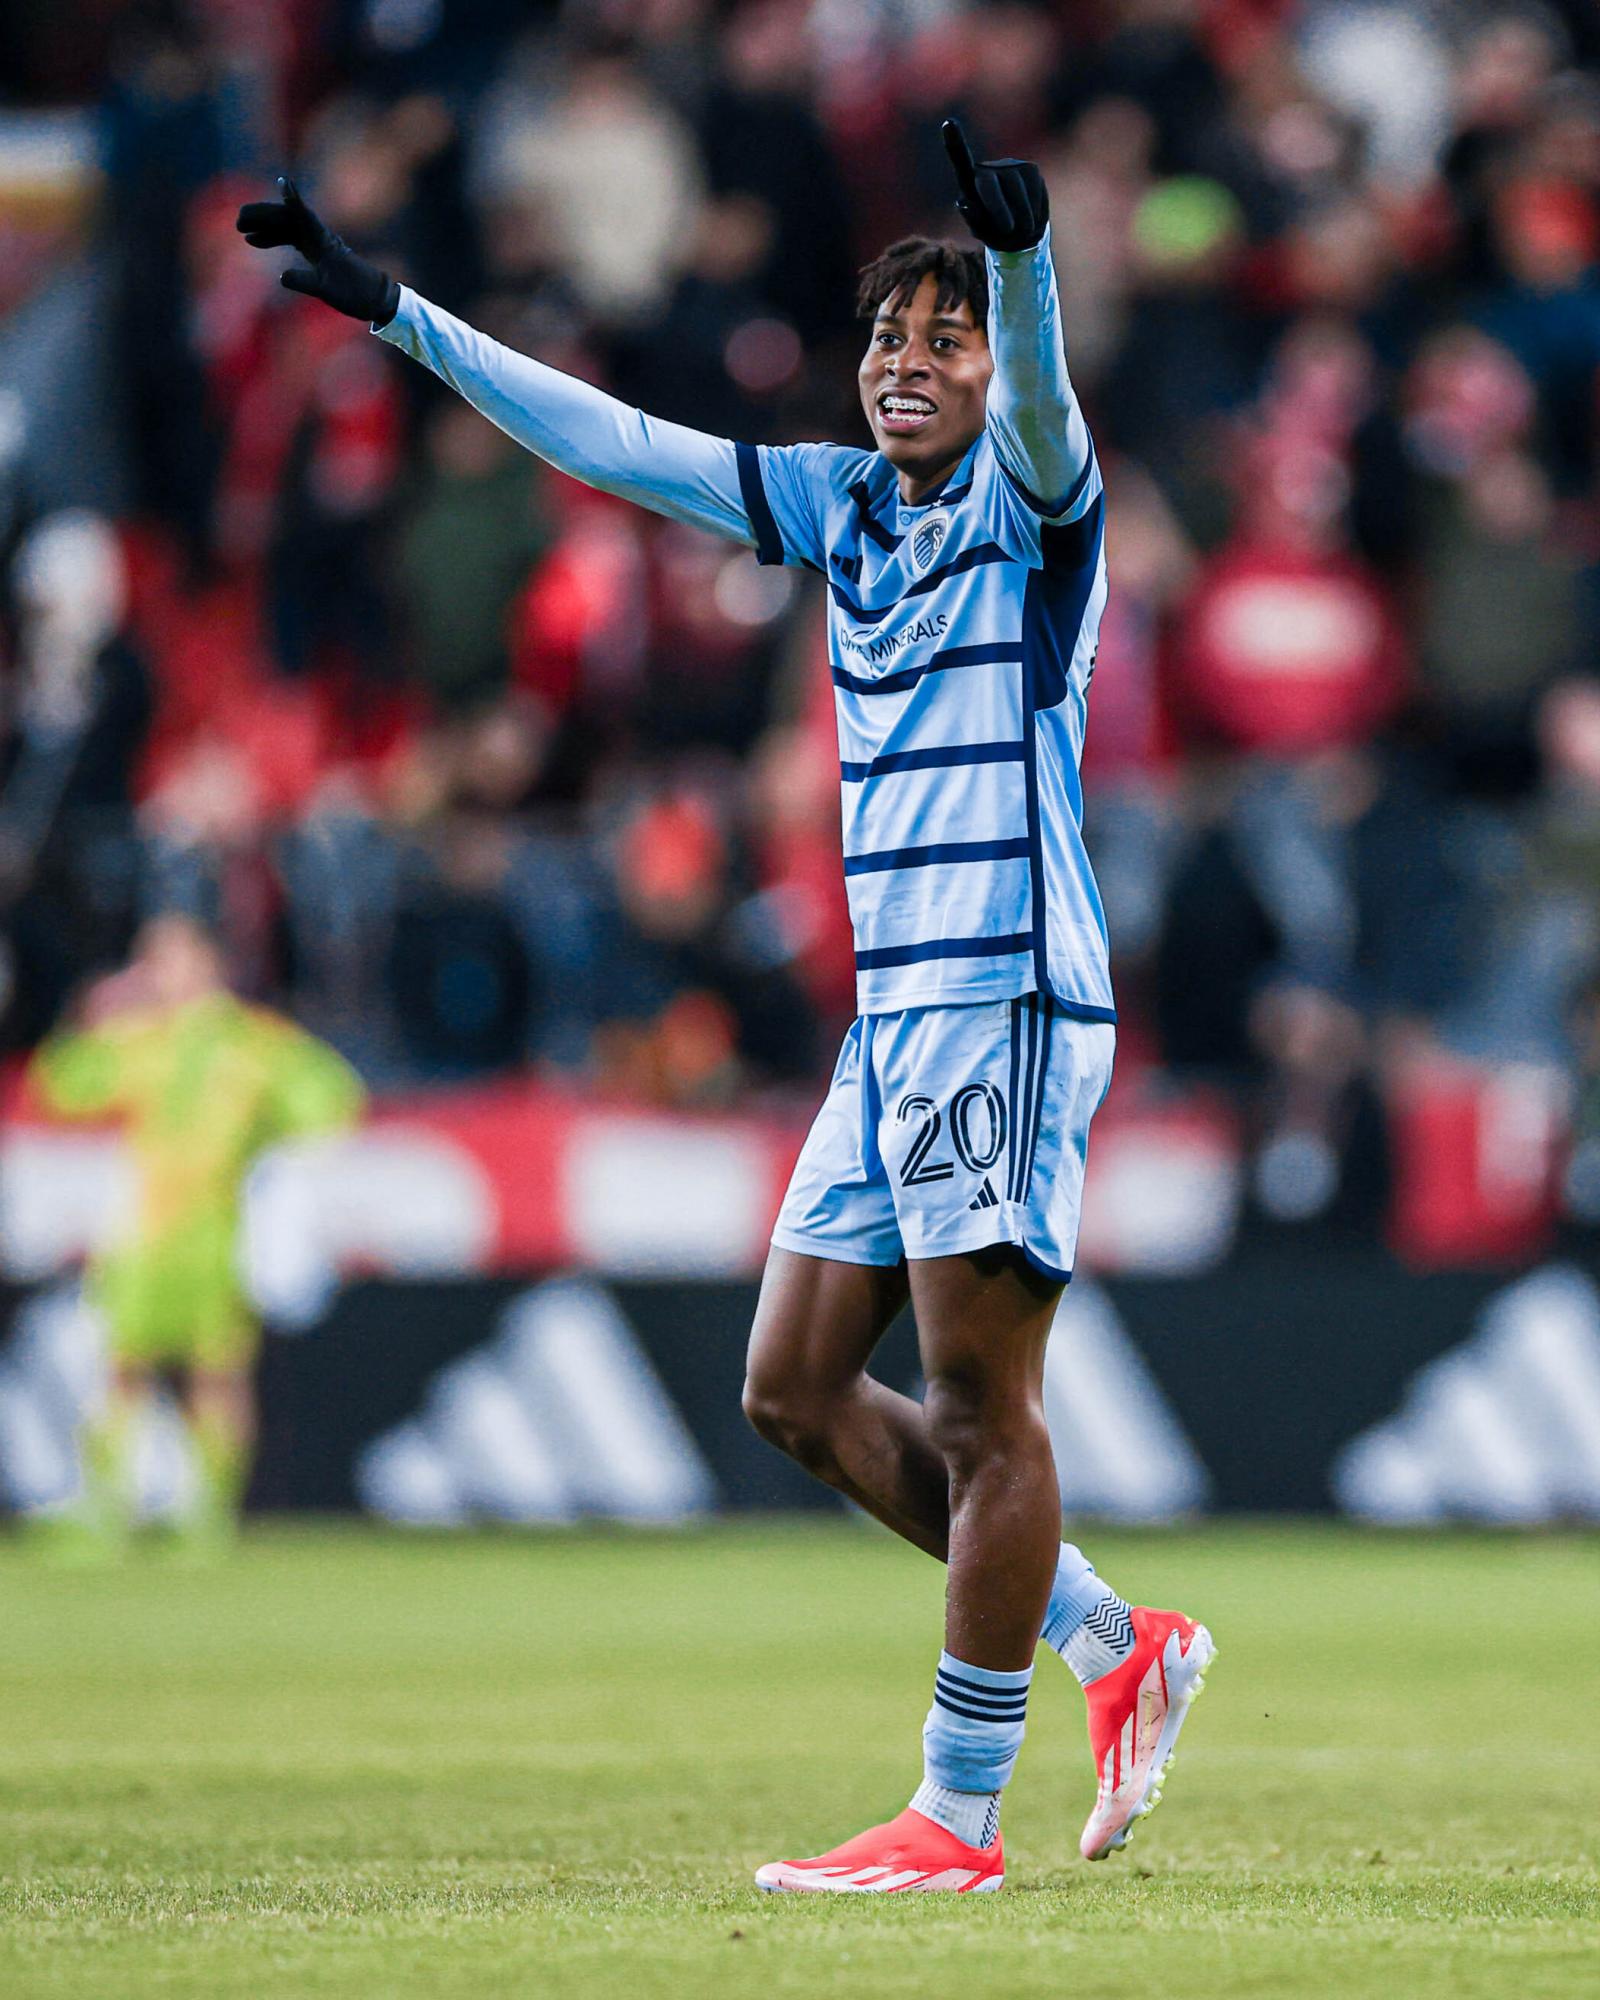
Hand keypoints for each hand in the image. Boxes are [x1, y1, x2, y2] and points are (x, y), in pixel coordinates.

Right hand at [235, 176, 399, 326]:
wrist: (375, 299)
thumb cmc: (355, 293)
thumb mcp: (327, 290)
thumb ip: (304, 282)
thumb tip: (281, 277)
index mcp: (323, 241)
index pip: (303, 214)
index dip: (292, 198)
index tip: (282, 181)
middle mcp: (318, 236)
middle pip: (286, 218)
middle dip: (262, 216)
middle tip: (238, 220)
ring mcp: (316, 242)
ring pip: (285, 227)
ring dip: (264, 227)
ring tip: (241, 231)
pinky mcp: (315, 251)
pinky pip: (289, 238)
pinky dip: (273, 238)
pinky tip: (256, 242)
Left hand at [941, 119, 1048, 253]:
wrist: (1022, 233)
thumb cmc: (994, 231)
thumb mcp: (981, 231)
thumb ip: (973, 219)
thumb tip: (964, 204)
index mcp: (969, 181)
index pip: (961, 160)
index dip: (955, 142)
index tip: (948, 123)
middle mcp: (988, 168)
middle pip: (990, 185)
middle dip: (998, 210)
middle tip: (1007, 230)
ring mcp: (1010, 166)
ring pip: (1016, 189)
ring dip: (1021, 215)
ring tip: (1022, 230)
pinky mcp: (1030, 169)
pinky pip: (1034, 190)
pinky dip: (1035, 210)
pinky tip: (1032, 217)